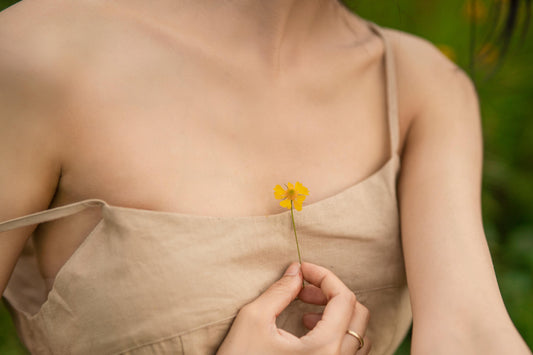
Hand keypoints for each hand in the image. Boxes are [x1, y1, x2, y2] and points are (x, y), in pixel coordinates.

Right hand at [216, 261, 370, 354]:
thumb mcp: (254, 320)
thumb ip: (280, 291)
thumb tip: (297, 272)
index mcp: (325, 349)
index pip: (344, 299)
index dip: (325, 276)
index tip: (303, 269)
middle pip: (358, 315)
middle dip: (331, 294)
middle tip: (303, 290)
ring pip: (357, 336)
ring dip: (337, 316)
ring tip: (306, 314)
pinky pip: (348, 352)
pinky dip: (336, 334)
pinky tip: (309, 332)